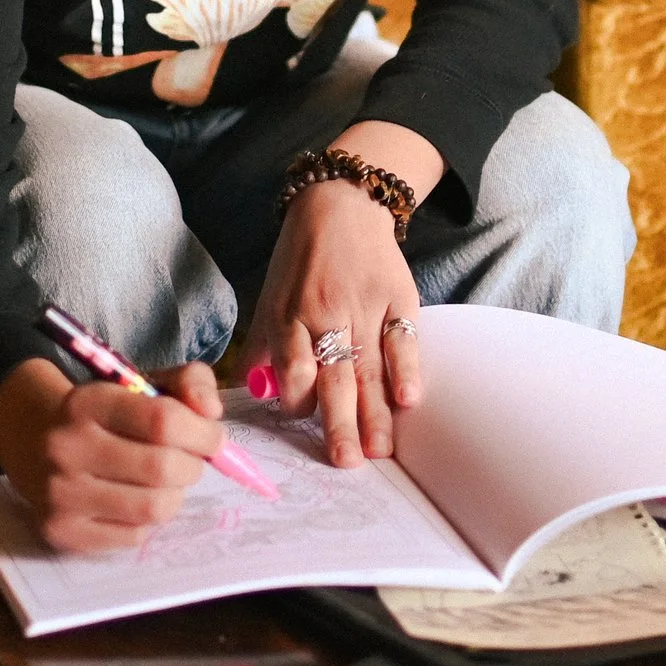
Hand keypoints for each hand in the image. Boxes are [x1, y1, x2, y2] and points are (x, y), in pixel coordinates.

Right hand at [0, 356, 225, 552]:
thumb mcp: (144, 382)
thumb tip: (212, 412)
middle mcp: (67, 447)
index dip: (202, 432)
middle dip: (192, 466)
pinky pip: (133, 536)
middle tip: (188, 461)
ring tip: (165, 483)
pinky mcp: (61, 532)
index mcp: (88, 402)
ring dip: (174, 495)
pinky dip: (148, 521)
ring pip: (153, 508)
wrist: (33, 438)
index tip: (211, 437)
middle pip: (161, 468)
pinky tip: (135, 500)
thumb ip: (190, 382)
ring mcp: (60, 494)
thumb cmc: (105, 412)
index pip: (163, 421)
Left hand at [245, 121, 441, 467]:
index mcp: (290, 316)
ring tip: (379, 451)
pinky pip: (403, 338)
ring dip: (375, 412)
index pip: (292, 368)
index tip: (307, 425)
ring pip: (369, 367)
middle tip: (345, 463)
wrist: (342, 203)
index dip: (297, 398)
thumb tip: (257, 392)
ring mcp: (364, 306)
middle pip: (332, 376)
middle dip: (339, 423)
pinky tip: (409, 400)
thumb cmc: (301, 260)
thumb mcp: (270, 296)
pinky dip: (407, 369)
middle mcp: (326, 314)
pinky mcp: (398, 296)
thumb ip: (262, 345)